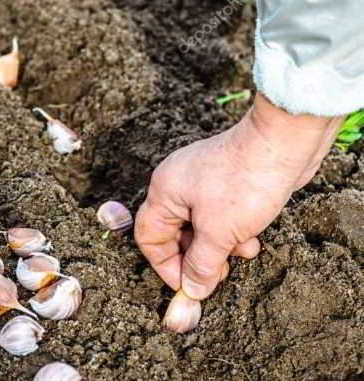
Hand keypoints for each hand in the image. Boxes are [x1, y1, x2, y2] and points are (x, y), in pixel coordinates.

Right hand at [135, 93, 342, 299]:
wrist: (283, 143)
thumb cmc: (245, 182)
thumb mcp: (219, 233)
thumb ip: (201, 265)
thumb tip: (192, 290)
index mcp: (165, 191)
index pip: (149, 237)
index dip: (165, 265)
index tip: (187, 284)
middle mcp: (179, 185)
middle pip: (176, 234)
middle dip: (199, 257)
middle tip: (218, 273)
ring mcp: (202, 183)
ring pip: (201, 228)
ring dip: (221, 246)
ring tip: (244, 249)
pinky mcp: (225, 184)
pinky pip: (220, 217)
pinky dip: (233, 231)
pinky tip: (252, 237)